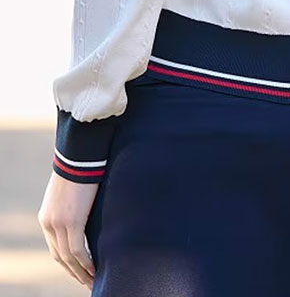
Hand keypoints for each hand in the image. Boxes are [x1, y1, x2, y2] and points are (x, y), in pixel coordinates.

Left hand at [37, 170, 98, 287]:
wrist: (78, 156)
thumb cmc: (79, 170)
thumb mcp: (71, 194)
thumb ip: (74, 208)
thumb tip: (87, 215)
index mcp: (47, 218)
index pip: (56, 248)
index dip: (68, 262)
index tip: (80, 270)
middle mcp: (49, 224)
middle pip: (60, 257)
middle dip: (74, 272)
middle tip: (87, 281)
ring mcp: (59, 224)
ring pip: (69, 257)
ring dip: (81, 272)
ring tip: (93, 281)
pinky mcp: (72, 221)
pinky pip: (78, 250)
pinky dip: (86, 263)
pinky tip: (95, 269)